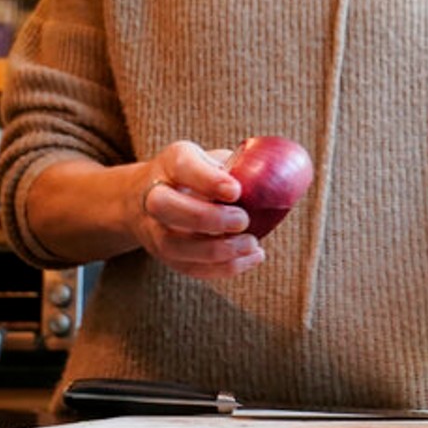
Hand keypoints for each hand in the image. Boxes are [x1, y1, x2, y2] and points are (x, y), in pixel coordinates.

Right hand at [129, 141, 265, 278]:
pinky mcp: (165, 256)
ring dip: (217, 251)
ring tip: (252, 244)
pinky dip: (223, 268)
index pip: (182, 167)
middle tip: (242, 220)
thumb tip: (277, 178)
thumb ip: (238, 166)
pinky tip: (251, 257)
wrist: (151, 199)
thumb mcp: (213, 159)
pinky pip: (189, 268)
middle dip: (206, 218)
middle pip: (166, 207)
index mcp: (171, 162)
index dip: (208, 181)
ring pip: (175, 246)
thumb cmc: (197, 176)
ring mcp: (155, 229)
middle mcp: (153, 195)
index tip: (236, 191)